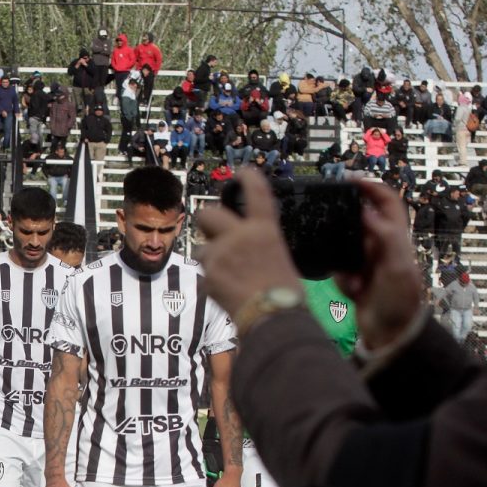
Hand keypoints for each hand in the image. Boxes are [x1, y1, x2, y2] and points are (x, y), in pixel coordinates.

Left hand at [195, 167, 302, 317]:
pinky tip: (226, 290)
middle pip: (207, 214)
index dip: (249, 178)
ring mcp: (221, 253)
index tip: (242, 172)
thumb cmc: (284, 292)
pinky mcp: (208, 272)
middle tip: (211, 230)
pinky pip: (203, 272)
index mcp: (265, 229)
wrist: (272, 315)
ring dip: (209, 257)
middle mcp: (241, 235)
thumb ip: (259, 243)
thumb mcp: (279, 256)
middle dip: (205, 221)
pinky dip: (211, 280)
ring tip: (227, 274)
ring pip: (201, 248)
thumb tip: (247, 245)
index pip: (257, 193)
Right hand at [333, 180, 422, 349]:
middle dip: (346, 225)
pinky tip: (353, 290)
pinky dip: (341, 278)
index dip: (372, 187)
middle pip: (361, 221)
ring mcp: (367, 262)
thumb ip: (386, 237)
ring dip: (343, 260)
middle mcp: (382, 246)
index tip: (350, 180)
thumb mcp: (397, 267)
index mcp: (397, 238)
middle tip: (329, 223)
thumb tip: (367, 212)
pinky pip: (338, 268)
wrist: (389, 335)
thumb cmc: (398, 301)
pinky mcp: (354, 278)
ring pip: (344, 245)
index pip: (387, 202)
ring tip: (353, 278)